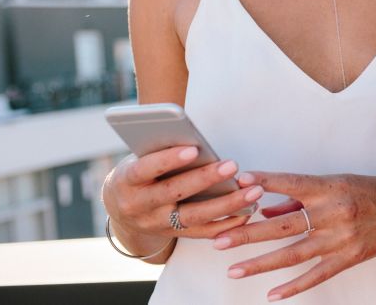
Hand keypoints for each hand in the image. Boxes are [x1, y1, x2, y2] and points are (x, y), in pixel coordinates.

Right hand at [103, 146, 262, 254]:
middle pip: (175, 193)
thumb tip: (195, 139)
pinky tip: (248, 211)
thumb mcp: (139, 158)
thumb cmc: (139, 172)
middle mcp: (139, 206)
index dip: (168, 160)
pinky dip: (226, 224)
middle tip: (233, 165)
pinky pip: (202, 232)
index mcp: (126, 181)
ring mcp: (156, 224)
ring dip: (227, 204)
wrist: (122, 210)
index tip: (194, 149)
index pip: (146, 169)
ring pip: (194, 216)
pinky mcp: (173, 235)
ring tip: (253, 191)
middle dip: (206, 179)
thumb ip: (161, 150)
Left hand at [212, 172, 375, 300]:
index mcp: (329, 188)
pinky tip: (272, 295)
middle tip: (219, 239)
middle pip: (283, 226)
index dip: (266, 182)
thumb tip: (265, 209)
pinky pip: (316, 275)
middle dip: (248, 233)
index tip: (239, 182)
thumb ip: (299, 197)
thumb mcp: (334, 183)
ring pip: (293, 254)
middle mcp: (333, 213)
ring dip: (260, 263)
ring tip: (232, 269)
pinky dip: (293, 287)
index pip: (291, 184)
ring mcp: (340, 239)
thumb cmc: (366, 190)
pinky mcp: (348, 258)